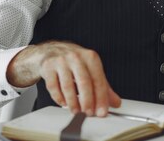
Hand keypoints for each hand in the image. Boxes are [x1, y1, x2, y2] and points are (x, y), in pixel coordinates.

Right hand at [6, 41, 120, 115]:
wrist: (52, 50)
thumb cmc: (75, 61)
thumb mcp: (91, 70)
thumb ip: (103, 86)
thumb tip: (115, 102)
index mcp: (90, 57)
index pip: (98, 80)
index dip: (101, 98)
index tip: (102, 112)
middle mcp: (76, 57)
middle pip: (84, 82)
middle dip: (87, 102)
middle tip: (89, 113)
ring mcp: (61, 61)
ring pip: (67, 86)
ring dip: (73, 103)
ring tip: (77, 111)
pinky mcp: (48, 67)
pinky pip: (53, 87)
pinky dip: (59, 98)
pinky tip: (64, 103)